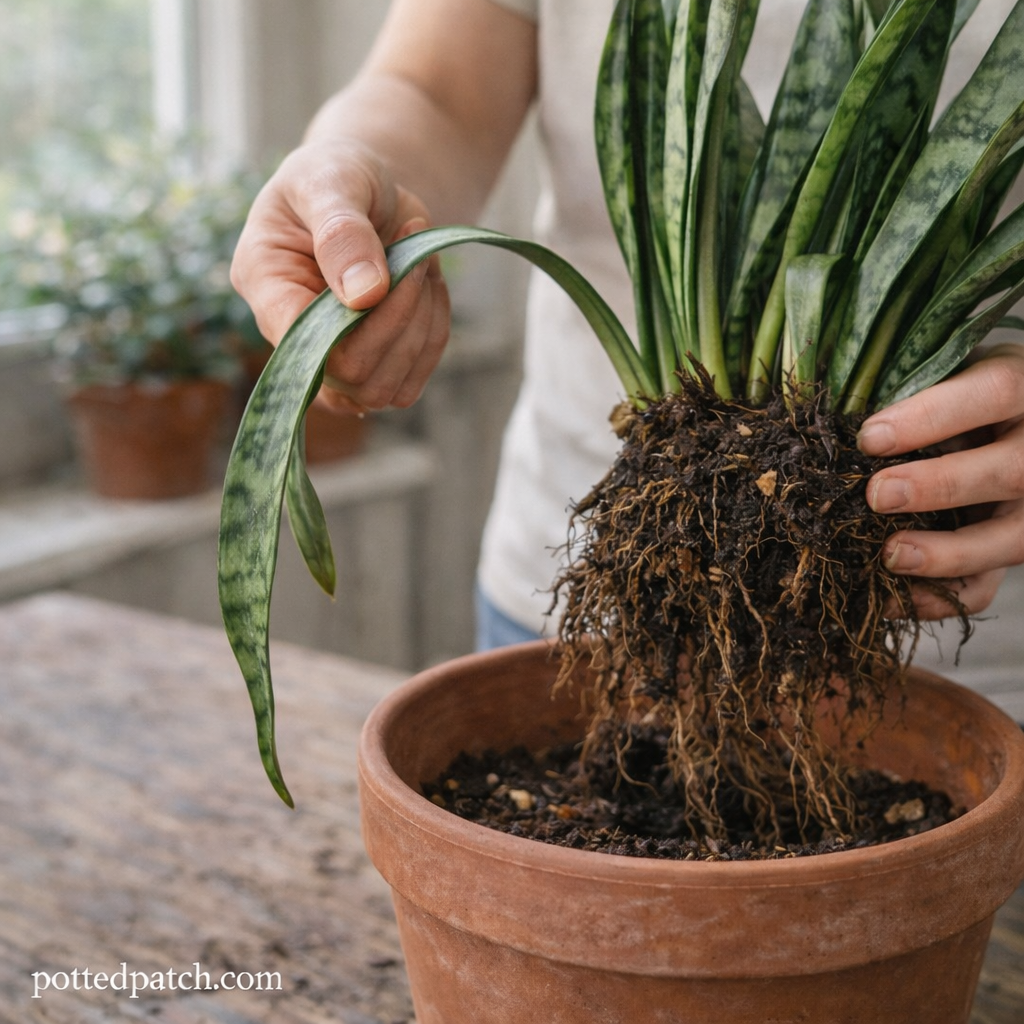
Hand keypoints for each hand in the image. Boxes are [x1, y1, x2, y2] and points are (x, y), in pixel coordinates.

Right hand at [230, 139, 449, 413]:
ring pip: (383, 388)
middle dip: (400, 317)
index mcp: (266, 285)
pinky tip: (426, 289)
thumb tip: (365, 295)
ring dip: (420, 327)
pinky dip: (432, 336)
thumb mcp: (332, 179)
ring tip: (421, 264)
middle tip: (417, 255)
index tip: (390, 265)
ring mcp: (331, 362)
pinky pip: (409, 383)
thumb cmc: (338, 176)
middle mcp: (293, 336)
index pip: (302, 343)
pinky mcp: (371, 369)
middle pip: (351, 375)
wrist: (368, 192)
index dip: (356, 324)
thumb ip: (342, 231)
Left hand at [857, 344, 1023, 618]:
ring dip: (947, 554)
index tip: (870, 438)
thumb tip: (833, 417)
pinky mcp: (1012, 548)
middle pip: (1011, 471)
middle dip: (940, 486)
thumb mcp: (942, 371)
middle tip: (877, 495)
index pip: (994, 393)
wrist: (999, 422)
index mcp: (1022, 386)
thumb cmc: (950, 391)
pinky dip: (936, 599)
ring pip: (1011, 539)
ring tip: (889, 555)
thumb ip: (906, 388)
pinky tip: (887, 598)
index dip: (932, 418)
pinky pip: (985, 588)